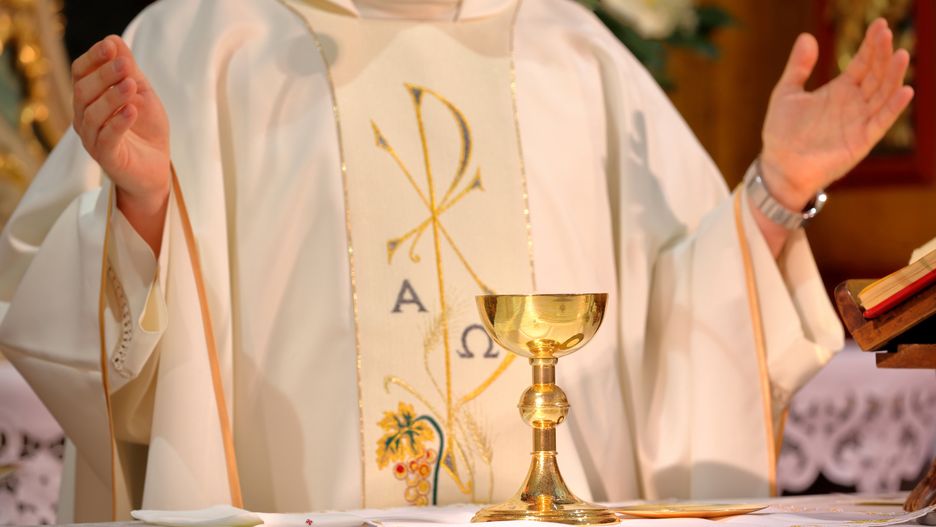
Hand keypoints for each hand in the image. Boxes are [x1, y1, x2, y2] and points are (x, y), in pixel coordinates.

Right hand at [72, 35, 169, 252]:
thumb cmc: (146, 130)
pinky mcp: (106, 157)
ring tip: (131, 85)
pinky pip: (106, 138)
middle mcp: (84, 118)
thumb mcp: (142, 95)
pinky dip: (118, 122)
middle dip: (104, 75)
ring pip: (93, 114)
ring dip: (112, 97)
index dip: (93, 58)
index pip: (80, 73)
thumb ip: (129, 71)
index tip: (110, 46)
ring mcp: (92, 139)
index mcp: (89, 100)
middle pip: (84, 91)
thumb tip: (115, 40)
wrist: (155, 169)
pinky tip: (132, 111)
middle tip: (124, 65)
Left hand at [760, 18, 913, 209]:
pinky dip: (894, 107)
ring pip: (883, 94)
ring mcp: (860, 121)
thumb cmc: (782, 132)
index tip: (880, 26)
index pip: (863, 63)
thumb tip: (806, 36)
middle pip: (876, 74)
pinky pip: (882, 121)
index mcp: (839, 90)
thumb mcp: (786, 93)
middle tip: (887, 34)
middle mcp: (854, 103)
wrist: (778, 166)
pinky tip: (904, 90)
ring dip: (893, 76)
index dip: (872, 45)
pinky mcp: (862, 141)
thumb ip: (798, 67)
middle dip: (883, 54)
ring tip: (901, 55)